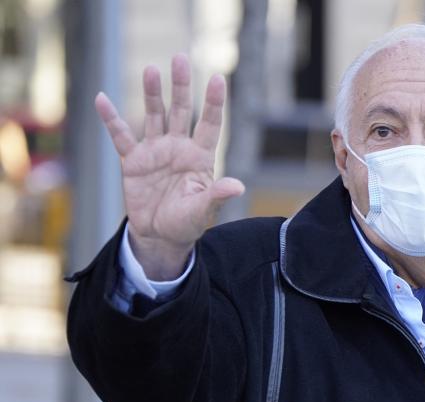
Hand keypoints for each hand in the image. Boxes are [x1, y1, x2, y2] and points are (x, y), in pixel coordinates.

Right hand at [95, 54, 243, 279]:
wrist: (160, 236)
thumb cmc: (187, 223)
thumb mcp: (204, 211)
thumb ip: (216, 195)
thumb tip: (238, 186)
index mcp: (200, 157)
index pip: (210, 124)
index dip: (214, 102)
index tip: (217, 77)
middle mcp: (178, 147)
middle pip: (181, 110)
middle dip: (181, 86)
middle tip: (179, 58)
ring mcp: (155, 151)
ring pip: (154, 115)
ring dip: (151, 94)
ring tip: (150, 70)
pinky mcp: (133, 161)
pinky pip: (121, 136)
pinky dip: (111, 119)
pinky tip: (102, 99)